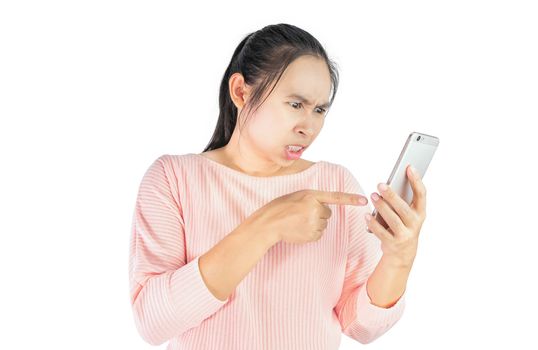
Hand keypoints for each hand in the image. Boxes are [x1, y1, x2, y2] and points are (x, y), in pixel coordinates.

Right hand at [244, 189, 368, 244]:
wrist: (270, 223)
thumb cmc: (281, 207)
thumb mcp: (297, 196)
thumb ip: (313, 199)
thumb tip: (325, 209)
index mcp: (311, 195)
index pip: (336, 197)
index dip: (351, 199)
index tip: (364, 200)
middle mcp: (315, 208)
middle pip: (328, 213)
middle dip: (319, 213)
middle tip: (302, 213)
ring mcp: (314, 223)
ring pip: (324, 224)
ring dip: (315, 223)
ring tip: (299, 221)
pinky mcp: (313, 235)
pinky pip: (319, 234)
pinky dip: (312, 232)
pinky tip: (300, 229)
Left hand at [366, 165, 426, 266]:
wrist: (403, 253)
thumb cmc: (403, 225)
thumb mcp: (407, 214)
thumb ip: (402, 201)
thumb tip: (389, 184)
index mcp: (421, 213)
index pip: (421, 194)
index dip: (416, 180)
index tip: (409, 167)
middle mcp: (415, 224)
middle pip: (403, 208)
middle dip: (391, 195)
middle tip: (380, 184)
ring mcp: (405, 235)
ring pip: (392, 219)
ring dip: (381, 207)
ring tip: (372, 196)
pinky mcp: (393, 243)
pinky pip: (381, 232)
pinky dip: (373, 223)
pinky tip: (366, 215)